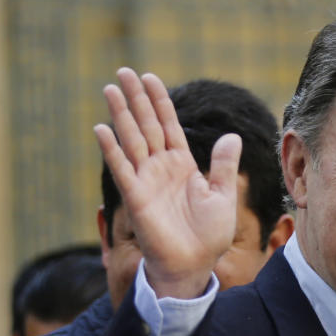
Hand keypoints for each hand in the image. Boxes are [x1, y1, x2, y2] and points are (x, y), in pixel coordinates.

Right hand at [95, 68, 240, 298]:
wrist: (194, 264)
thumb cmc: (208, 235)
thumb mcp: (223, 196)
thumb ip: (222, 166)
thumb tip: (232, 136)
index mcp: (183, 165)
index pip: (169, 126)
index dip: (160, 102)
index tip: (150, 77)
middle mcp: (161, 168)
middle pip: (147, 126)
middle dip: (136, 99)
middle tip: (123, 71)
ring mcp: (147, 180)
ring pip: (132, 140)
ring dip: (121, 115)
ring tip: (111, 88)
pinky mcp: (136, 197)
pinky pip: (122, 168)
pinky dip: (112, 149)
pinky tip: (102, 128)